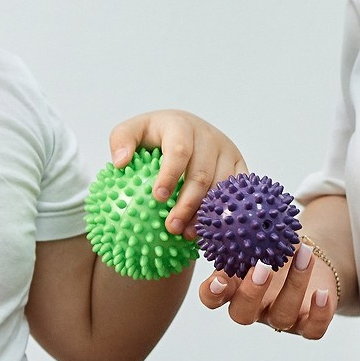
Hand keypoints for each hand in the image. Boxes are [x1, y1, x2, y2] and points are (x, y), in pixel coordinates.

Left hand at [106, 110, 246, 236]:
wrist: (186, 129)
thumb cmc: (154, 136)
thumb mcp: (133, 130)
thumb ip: (121, 140)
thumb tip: (120, 162)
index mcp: (181, 126)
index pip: (179, 150)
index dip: (170, 174)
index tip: (157, 197)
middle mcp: (208, 136)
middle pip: (201, 174)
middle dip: (187, 203)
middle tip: (171, 227)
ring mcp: (227, 150)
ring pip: (221, 186)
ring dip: (205, 213)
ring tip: (188, 234)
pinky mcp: (239, 165)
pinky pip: (236, 192)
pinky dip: (223, 212)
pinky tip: (209, 229)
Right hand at [200, 240, 337, 339]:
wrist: (308, 257)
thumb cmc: (275, 244)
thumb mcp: (258, 236)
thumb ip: (244, 228)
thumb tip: (232, 206)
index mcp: (234, 288)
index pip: (212, 298)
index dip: (212, 293)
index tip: (220, 278)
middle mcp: (254, 308)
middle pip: (242, 313)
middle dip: (251, 292)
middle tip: (262, 267)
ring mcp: (280, 318)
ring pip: (282, 316)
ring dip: (294, 286)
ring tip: (304, 255)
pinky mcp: (307, 324)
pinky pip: (313, 330)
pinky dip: (319, 314)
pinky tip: (322, 293)